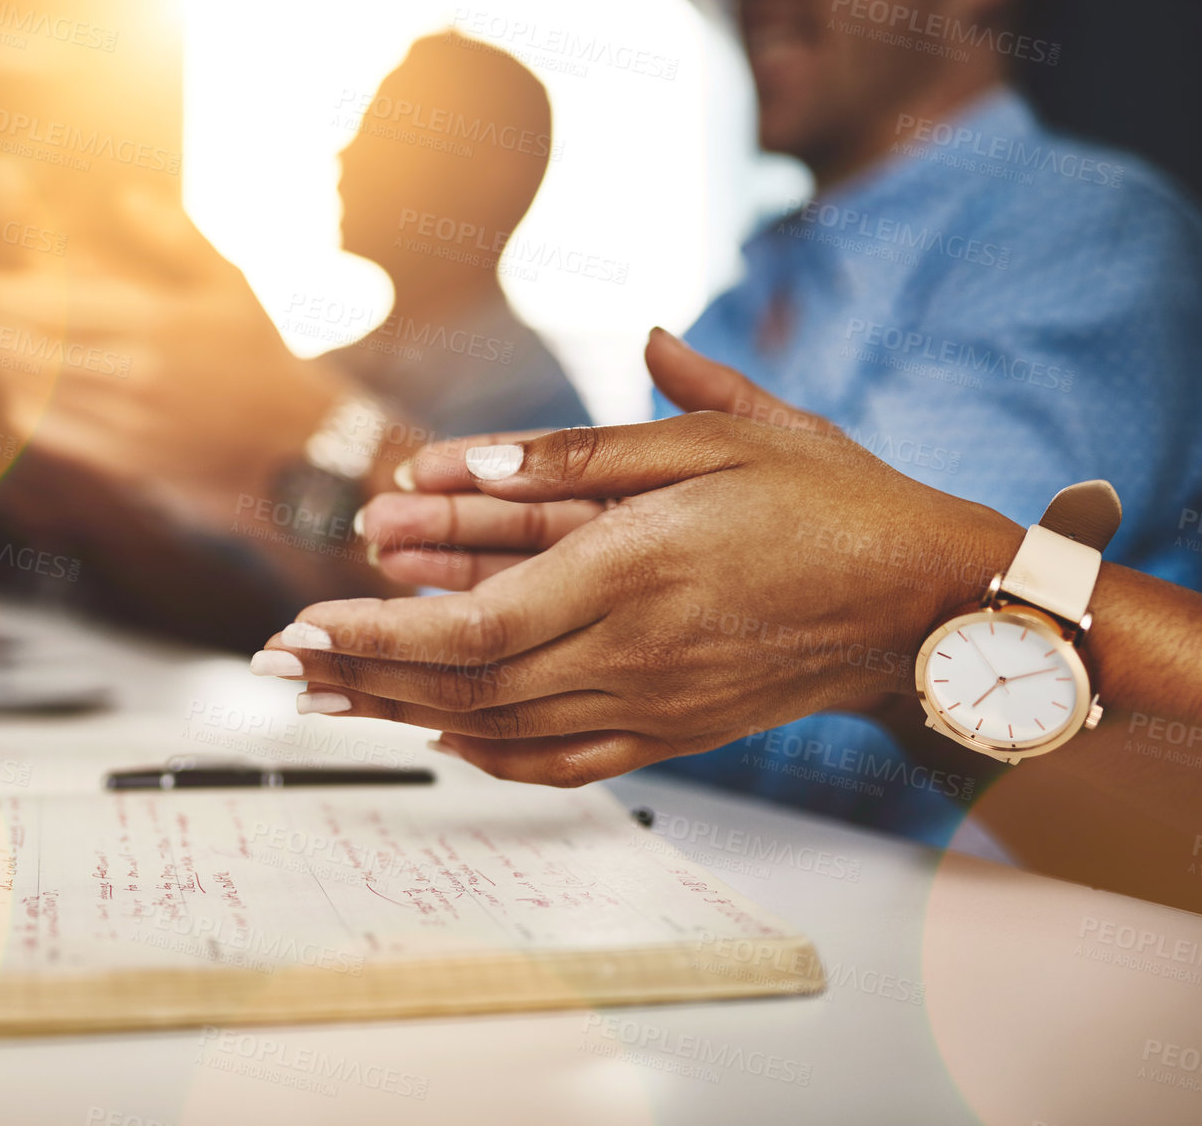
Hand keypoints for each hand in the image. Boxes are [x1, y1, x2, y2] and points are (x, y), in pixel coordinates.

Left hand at [0, 187, 354, 529]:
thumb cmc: (261, 355)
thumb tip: (127, 198)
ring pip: (32, 392)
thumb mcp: (232, 284)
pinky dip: (23, 408)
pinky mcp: (125, 461)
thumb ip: (178, 236)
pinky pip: (51, 433)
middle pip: (28, 350)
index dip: (3, 295)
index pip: (53, 306)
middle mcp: (135, 376)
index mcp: (158, 324)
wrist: (294, 444)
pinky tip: (19, 391)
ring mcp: (127, 424)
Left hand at [253, 335, 1023, 786]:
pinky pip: (558, 763)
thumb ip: (596, 443)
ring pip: (496, 726)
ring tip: (322, 697)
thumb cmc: (835, 504)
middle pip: (462, 684)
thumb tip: (482, 440)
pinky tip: (433, 733)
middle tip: (271, 666)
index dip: (375, 634)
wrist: (930, 604)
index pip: (473, 624)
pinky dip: (484, 752)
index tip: (301, 625)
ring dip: (399, 712)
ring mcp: (651, 706)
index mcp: (636, 572)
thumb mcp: (727, 438)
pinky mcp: (671, 735)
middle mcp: (632, 654)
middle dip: (355, 675)